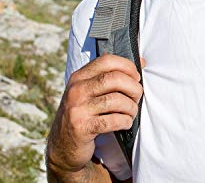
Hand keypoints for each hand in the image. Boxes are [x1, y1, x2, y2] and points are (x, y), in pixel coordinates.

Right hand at [47, 54, 143, 175]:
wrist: (63, 146)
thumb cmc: (84, 113)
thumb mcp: (91, 91)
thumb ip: (112, 75)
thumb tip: (141, 62)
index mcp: (79, 76)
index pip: (107, 60)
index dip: (127, 66)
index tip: (136, 77)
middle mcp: (76, 90)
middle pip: (114, 79)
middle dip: (133, 87)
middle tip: (137, 96)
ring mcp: (77, 109)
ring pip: (116, 100)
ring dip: (131, 107)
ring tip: (132, 112)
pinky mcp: (81, 128)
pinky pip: (113, 120)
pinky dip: (125, 121)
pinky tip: (125, 123)